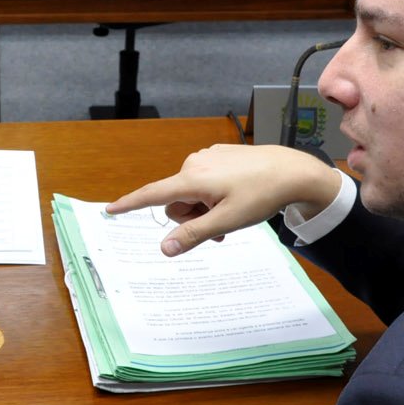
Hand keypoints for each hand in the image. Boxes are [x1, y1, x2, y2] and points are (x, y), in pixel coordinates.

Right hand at [106, 144, 341, 256]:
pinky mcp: (219, 155)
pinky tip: (237, 197)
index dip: (130, 204)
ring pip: (192, 193)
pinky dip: (214, 195)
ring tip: (232, 213)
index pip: (153, 194)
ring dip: (206, 208)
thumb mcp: (227, 221)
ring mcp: (207, 157)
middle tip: (220, 226)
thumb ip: (193, 235)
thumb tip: (164, 249)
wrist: (293, 171)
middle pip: (177, 201)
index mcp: (192, 178)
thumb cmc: (261, 195)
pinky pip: (205, 181)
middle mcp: (194, 163)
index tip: (110, 209)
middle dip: (193, 217)